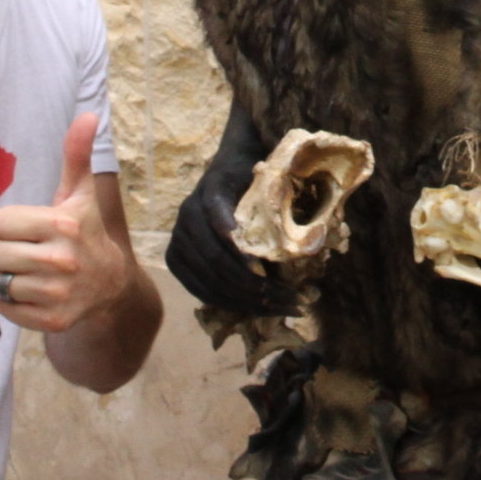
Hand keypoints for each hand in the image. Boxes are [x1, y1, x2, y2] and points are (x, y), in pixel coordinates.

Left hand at [0, 115, 133, 332]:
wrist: (111, 284)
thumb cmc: (85, 231)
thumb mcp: (79, 194)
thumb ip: (76, 155)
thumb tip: (89, 114)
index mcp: (63, 224)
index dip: (8, 224)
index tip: (25, 227)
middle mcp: (61, 260)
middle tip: (19, 251)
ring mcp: (57, 293)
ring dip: (1, 277)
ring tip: (20, 270)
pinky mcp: (51, 319)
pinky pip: (4, 309)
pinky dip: (9, 302)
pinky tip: (28, 292)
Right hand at [165, 103, 298, 314]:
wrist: (227, 170)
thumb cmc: (253, 175)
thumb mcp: (265, 177)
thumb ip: (276, 197)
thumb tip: (302, 228)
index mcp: (209, 192)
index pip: (220, 225)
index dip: (239, 250)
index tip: (262, 270)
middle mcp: (187, 217)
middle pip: (216, 262)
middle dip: (253, 286)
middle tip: (290, 298)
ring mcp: (179, 241)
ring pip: (210, 283)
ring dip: (248, 302)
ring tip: (283, 308)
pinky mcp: (178, 262)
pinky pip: (201, 291)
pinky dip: (232, 304)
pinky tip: (261, 309)